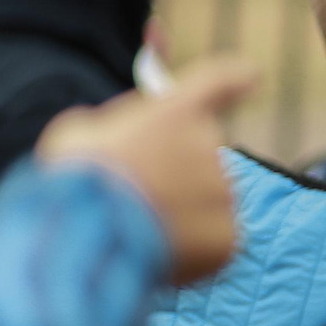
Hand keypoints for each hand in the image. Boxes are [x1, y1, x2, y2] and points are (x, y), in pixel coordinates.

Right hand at [38, 55, 256, 282]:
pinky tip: (157, 250)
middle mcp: (209, 146)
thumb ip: (115, 127)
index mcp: (176, 112)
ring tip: (139, 225)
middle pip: (199, 157)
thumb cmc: (74, 180)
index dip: (235, 78)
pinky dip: (191, 246)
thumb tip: (121, 138)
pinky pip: (213, 238)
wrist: (87, 235)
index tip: (251, 75)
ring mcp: (223, 192)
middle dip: (176, 172)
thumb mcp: (81, 135)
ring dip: (181, 211)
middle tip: (138, 192)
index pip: (218, 83)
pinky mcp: (229, 236)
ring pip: (207, 200)